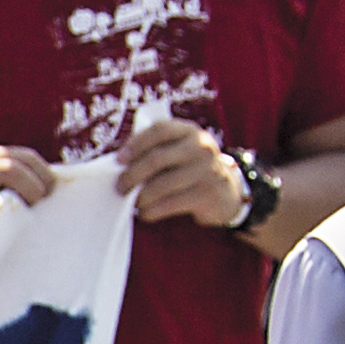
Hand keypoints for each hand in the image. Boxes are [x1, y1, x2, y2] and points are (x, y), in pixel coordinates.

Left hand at [117, 116, 246, 231]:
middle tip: (120, 187)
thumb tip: (118, 164)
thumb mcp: (178, 151)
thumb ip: (154, 150)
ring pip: (161, 185)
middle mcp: (201, 146)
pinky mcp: (207, 194)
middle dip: (132, 175)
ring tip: (133, 202)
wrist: (226, 190)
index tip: (118, 160)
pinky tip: (145, 212)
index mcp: (189, 131)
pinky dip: (152, 211)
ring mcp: (207, 170)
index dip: (135, 144)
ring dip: (141, 197)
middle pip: (157, 159)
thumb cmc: (189, 168)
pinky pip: (170, 204)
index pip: (159, 130)